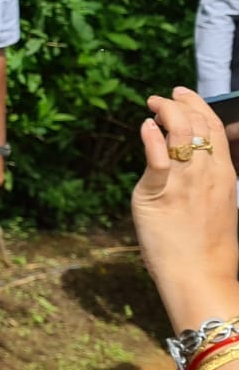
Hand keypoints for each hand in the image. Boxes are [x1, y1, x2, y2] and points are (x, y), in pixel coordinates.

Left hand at [132, 88, 237, 325]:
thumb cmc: (206, 246)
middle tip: (162, 97)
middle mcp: (207, 173)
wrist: (200, 275)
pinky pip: (157, 159)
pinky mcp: (159, 194)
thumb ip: (210, 179)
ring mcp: (184, 183)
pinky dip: (151, 138)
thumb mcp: (218, 204)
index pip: (215, 129)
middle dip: (180, 103)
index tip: (183, 94)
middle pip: (198, 125)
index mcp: (223, 175)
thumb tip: (196, 160)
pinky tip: (145, 126)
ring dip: (165, 113)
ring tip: (152, 106)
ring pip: (180, 133)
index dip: (199, 106)